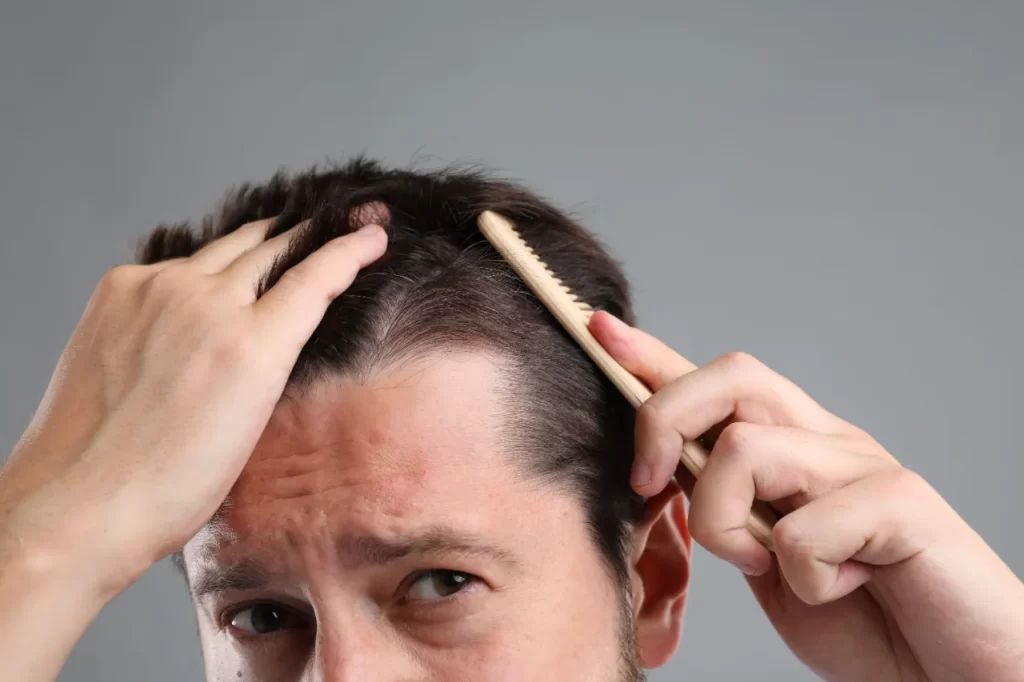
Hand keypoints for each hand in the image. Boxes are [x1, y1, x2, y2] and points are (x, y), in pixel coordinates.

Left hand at [1, 220, 386, 592]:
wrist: (79, 502)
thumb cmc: (168, 488)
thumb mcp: (251, 427)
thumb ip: (269, 360)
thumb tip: (276, 322)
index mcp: (250, 347)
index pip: (315, 277)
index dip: (351, 250)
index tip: (372, 235)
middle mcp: (205, 304)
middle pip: (271, 248)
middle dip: (304, 235)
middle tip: (325, 226)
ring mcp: (156, 290)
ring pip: (223, 249)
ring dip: (255, 244)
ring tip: (274, 240)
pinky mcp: (118, 289)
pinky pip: (174, 265)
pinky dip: (198, 269)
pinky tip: (204, 282)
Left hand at [590, 311, 1023, 681]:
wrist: (953, 670)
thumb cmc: (865, 618)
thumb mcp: (766, 559)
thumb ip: (725, 510)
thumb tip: (659, 472)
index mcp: (792, 450)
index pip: (716, 383)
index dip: (654, 355)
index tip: (598, 328)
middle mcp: (828, 442)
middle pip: (730, 378)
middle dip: (664, 419)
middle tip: (649, 482)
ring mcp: (866, 467)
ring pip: (746, 446)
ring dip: (729, 523)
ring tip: (771, 567)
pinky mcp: (903, 505)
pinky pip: (805, 527)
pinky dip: (802, 576)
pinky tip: (837, 589)